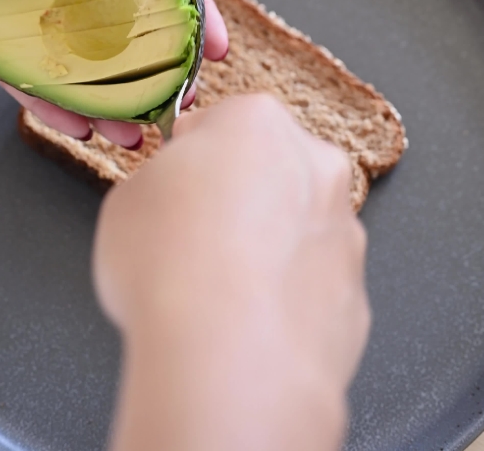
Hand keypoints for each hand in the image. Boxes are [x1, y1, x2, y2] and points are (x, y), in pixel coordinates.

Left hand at [0, 0, 227, 147]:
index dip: (193, 15)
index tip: (217, 52)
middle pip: (127, 34)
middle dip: (159, 74)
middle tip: (181, 105)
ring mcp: (32, 11)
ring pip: (84, 66)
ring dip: (113, 103)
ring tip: (136, 133)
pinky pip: (30, 79)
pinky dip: (56, 107)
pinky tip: (82, 127)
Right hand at [94, 95, 369, 450]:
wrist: (228, 361)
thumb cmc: (172, 267)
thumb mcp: (127, 199)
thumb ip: (162, 181)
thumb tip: (173, 196)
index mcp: (257, 122)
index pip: (223, 121)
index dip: (191, 156)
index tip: (172, 184)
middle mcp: (316, 165)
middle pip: (273, 167)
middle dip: (240, 195)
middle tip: (193, 237)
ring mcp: (345, 232)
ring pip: (300, 227)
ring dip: (269, 246)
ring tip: (218, 292)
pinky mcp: (356, 296)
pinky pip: (314, 286)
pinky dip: (288, 299)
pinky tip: (249, 325)